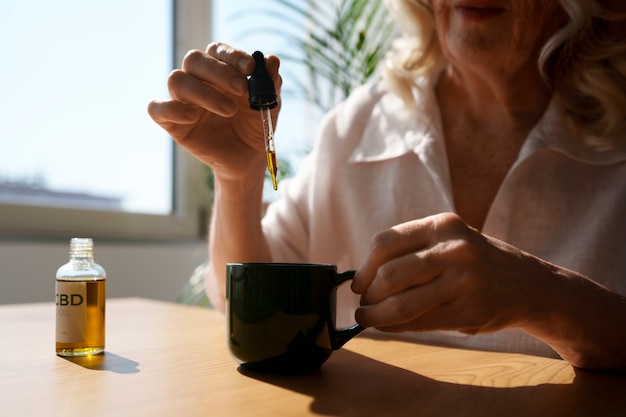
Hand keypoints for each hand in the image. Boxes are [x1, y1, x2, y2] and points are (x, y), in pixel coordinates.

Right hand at [147, 42, 281, 182]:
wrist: (248, 158)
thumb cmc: (254, 127)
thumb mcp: (269, 106)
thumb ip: (271, 84)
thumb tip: (272, 60)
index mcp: (220, 70)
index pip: (217, 50)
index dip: (232, 55)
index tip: (251, 68)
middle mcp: (198, 80)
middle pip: (194, 59)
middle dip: (218, 71)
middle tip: (242, 89)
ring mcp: (182, 100)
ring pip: (176, 80)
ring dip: (203, 93)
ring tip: (229, 111)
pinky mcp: (171, 122)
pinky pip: (157, 108)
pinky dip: (171, 109)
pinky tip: (193, 118)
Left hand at [351, 212, 539, 334]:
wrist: (527, 284)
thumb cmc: (474, 262)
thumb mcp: (448, 240)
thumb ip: (411, 251)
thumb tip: (363, 280)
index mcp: (442, 225)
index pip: (385, 243)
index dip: (364, 268)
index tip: (358, 284)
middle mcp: (454, 250)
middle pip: (389, 274)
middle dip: (369, 294)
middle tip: (365, 303)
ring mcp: (464, 282)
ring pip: (401, 303)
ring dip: (375, 315)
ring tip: (368, 318)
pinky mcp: (469, 312)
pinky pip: (418, 323)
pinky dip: (394, 328)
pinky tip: (387, 327)